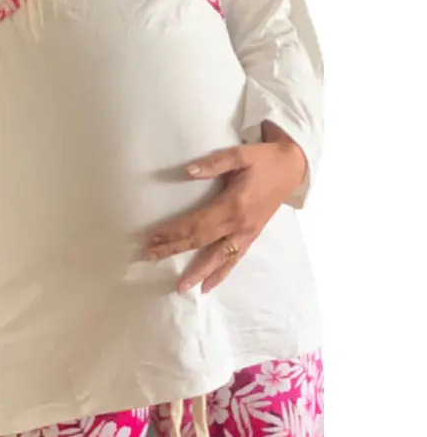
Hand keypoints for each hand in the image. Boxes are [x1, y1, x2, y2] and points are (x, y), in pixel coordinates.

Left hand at [144, 125, 306, 294]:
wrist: (292, 168)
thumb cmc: (263, 159)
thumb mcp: (240, 154)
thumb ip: (214, 163)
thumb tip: (188, 171)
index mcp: (234, 205)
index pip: (197, 223)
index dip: (174, 231)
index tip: (153, 237)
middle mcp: (239, 225)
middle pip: (201, 242)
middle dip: (174, 250)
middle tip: (149, 257)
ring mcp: (247, 234)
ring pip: (219, 258)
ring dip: (198, 272)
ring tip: (180, 287)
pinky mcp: (252, 236)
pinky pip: (235, 260)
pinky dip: (221, 274)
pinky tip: (208, 286)